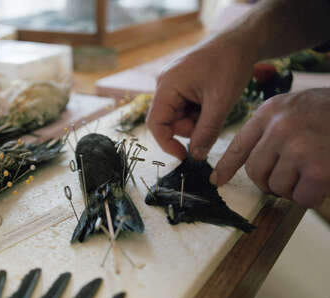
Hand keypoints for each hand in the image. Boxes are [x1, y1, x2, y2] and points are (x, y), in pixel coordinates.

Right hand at [146, 32, 255, 159]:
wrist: (241, 41)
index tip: (185, 156)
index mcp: (167, 86)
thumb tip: (196, 156)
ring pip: (179, 118)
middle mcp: (165, 85)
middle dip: (190, 129)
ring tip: (215, 106)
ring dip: (197, 121)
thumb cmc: (230, 64)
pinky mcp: (182, 86)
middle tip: (212, 122)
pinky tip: (212, 101)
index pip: (155, 124)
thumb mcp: (220, 103)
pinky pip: (186, 109)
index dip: (167, 144)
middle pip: (169, 122)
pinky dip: (199, 113)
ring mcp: (173, 85)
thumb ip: (206, 132)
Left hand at [211, 88, 329, 207]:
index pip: (239, 145)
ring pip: (277, 187)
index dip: (226, 166)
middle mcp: (280, 127)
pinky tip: (323, 181)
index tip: (216, 180)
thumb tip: (251, 164)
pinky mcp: (318, 168)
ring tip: (311, 172)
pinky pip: (300, 197)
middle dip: (270, 182)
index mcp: (270, 112)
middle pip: (256, 172)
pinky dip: (311, 196)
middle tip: (289, 178)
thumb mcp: (294, 111)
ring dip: (293, 188)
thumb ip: (271, 131)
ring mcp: (298, 146)